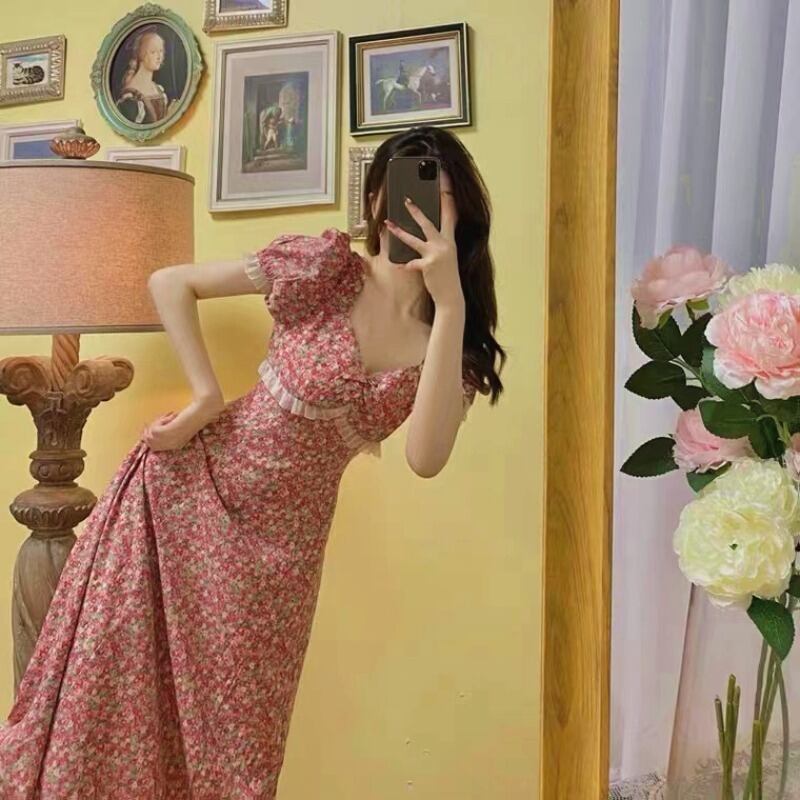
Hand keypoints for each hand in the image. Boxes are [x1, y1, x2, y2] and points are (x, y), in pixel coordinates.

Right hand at [141, 396, 223, 451]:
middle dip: (149, 430)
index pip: (154, 447)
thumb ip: (167, 429)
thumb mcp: (179, 426)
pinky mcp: (171, 432)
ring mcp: (172, 439)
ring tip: (167, 417)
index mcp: (177, 445)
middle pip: (149, 442)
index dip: (147, 437)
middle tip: (159, 419)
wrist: (204, 410)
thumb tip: (149, 429)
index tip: (147, 426)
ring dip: (155, 424)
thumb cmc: (193, 415)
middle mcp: (174, 445)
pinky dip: (159, 421)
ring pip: (150, 436)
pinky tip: (170, 416)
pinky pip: (154, 430)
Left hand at [384, 189, 463, 308]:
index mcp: (450, 240)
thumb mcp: (447, 256)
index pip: (450, 214)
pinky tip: (399, 266)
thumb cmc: (446, 276)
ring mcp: (436, 254)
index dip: (447, 199)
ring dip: (399, 232)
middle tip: (406, 199)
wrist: (451, 296)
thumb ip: (439, 243)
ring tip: (387, 224)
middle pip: (428, 223)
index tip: (443, 184)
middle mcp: (445, 244)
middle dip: (416, 211)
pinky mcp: (428, 265)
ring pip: (414, 239)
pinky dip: (404, 265)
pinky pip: (411, 263)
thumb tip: (427, 232)